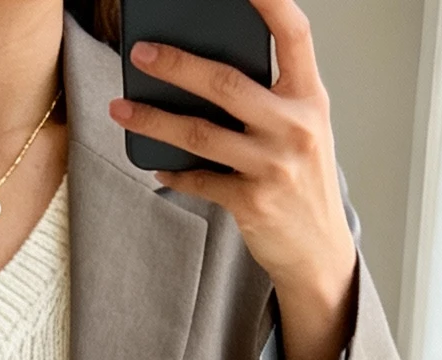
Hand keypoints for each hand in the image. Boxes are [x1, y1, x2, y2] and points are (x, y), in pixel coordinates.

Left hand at [108, 0, 357, 359]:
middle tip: (141, 52)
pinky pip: (200, 179)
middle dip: (177, 65)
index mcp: (311, 98)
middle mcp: (295, 127)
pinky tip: (155, 161)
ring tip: (121, 107)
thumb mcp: (304, 129)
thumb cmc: (305, 181)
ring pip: (201, 134)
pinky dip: (173, 171)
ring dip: (154, 119)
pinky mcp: (252, 203)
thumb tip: (206, 67)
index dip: (270, 1)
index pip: (295, 34)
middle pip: (226, 84)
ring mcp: (273, 167)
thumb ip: (272, 96)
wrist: (320, 252)